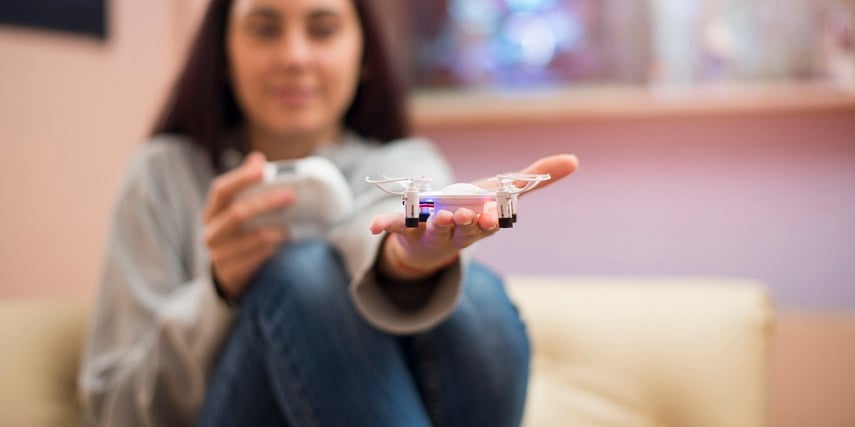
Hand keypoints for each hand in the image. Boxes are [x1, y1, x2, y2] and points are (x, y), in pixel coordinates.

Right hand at [203, 152, 293, 299]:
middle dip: (266, 203)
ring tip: (292, 227)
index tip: (263, 169)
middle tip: (291, 196)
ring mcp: (220, 255)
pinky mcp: (232, 273)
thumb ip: (247, 185)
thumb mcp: (237, 209)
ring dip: (274, 232)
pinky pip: (257, 259)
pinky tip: (285, 243)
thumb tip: (257, 158)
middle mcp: (212, 232)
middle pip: (237, 214)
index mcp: (212, 212)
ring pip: (251, 239)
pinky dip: (273, 250)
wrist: (229, 274)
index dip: (241, 179)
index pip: (221, 190)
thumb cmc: (238, 234)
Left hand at [370, 154, 578, 280]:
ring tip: (437, 216)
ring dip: (435, 223)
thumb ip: (535, 177)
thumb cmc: (473, 211)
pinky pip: (396, 225)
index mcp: (481, 222)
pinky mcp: (407, 228)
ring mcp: (431, 231)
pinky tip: (374, 226)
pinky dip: (386, 225)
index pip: (490, 222)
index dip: (492, 219)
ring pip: (434, 228)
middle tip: (466, 215)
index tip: (494, 216)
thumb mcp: (503, 192)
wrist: (432, 241)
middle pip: (463, 229)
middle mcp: (457, 231)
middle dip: (465, 223)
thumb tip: (574, 160)